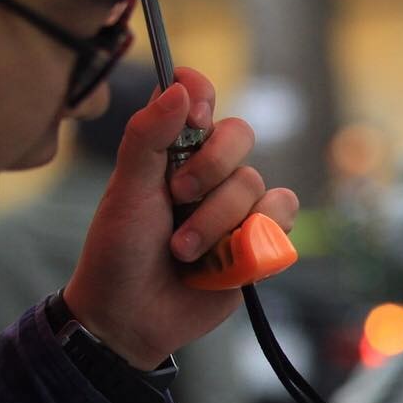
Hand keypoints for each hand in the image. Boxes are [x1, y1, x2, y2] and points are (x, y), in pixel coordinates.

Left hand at [63, 68, 299, 369]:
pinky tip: (228, 258)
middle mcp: (207, 171)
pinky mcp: (259, 240)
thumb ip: (149, 136)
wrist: (132, 316)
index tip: (194, 117)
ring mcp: (235, 206)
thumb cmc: (118, 252)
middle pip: (240, 135)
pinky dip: (259, 234)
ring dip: (217, 221)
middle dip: (210, 169)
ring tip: (184, 252)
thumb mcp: (125, 190)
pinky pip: (283, 216)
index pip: (198, 96)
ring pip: (257, 184)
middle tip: (177, 198)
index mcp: (171, 149)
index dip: (203, 96)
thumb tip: (180, 86)